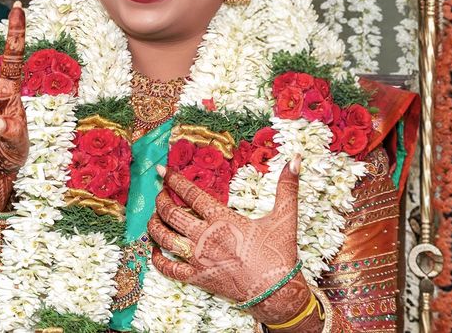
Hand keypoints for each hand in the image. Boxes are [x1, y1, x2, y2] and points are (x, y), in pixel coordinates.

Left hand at [148, 156, 312, 324]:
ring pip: (164, 237)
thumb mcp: (284, 217)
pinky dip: (157, 259)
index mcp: (222, 219)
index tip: (162, 169)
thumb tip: (296, 159)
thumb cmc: (279, 253)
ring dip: (154, 225)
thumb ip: (287, 187)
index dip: (173, 179)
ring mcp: (198, 258)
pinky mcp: (196, 277)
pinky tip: (155, 250)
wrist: (277, 292)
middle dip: (161, 200)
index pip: (190, 194)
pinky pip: (168, 269)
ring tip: (154, 216)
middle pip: (171, 213)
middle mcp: (205, 236)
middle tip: (160, 193)